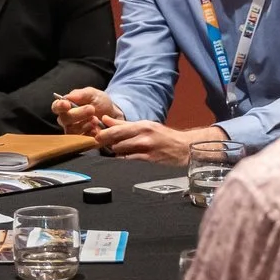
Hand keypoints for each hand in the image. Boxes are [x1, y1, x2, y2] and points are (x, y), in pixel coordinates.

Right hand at [52, 87, 117, 135]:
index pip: (56, 107)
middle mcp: (67, 120)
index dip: (59, 106)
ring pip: (72, 130)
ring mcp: (73, 131)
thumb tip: (69, 96)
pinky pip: (81, 140)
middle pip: (64, 119)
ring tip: (96, 119)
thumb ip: (82, 94)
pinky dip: (89, 134)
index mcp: (66, 106)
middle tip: (91, 109)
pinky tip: (96, 129)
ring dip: (84, 125)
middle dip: (78, 114)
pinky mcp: (81, 141)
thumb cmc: (100, 103)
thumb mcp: (94, 94)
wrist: (113, 116)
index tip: (67, 104)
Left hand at [94, 121, 221, 163]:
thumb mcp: (145, 126)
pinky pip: (129, 161)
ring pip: (120, 152)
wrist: (184, 148)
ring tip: (119, 151)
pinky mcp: (148, 160)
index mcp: (142, 125)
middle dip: (107, 144)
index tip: (96, 136)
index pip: (116, 129)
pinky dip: (124, 160)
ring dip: (116, 153)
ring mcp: (146, 149)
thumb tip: (105, 119)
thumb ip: (123, 124)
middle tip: (104, 145)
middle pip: (115, 141)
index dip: (103, 134)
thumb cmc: (164, 137)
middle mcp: (143, 136)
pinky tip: (126, 158)